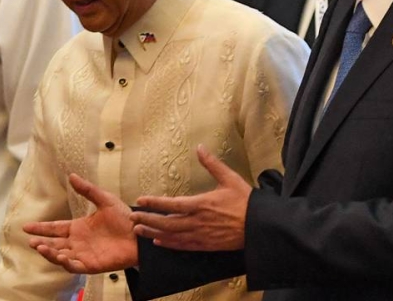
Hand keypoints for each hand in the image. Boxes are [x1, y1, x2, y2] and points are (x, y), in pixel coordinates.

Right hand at [24, 173, 138, 273]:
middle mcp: (78, 242)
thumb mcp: (104, 199)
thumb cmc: (124, 218)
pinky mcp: (92, 265)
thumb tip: (71, 175)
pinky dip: (65, 263)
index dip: (41, 227)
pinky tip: (60, 256)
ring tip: (40, 247)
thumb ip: (87, 190)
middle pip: (54, 243)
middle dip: (41, 242)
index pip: (55, 227)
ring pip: (60, 256)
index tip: (26, 226)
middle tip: (31, 241)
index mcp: (78, 227)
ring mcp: (83, 254)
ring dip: (49, 253)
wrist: (140, 234)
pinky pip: (74, 266)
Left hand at [132, 145, 251, 250]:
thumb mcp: (229, 179)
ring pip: (172, 236)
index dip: (154, 203)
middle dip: (148, 220)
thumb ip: (212, 164)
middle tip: (133, 218)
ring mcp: (201, 235)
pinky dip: (169, 244)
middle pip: (166, 222)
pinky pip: (183, 246)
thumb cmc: (246, 202)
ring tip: (139, 230)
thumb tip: (200, 147)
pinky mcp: (206, 245)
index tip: (140, 200)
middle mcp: (197, 221)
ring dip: (154, 233)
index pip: (171, 204)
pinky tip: (159, 241)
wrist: (260, 227)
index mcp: (201, 204)